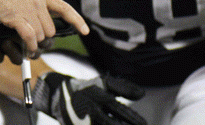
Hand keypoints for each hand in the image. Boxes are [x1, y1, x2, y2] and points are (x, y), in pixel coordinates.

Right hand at [0, 0, 88, 62]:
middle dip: (43, 38)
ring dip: (34, 43)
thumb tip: (38, 19)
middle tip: (33, 42)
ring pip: (41, 36)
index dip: (76, 20)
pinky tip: (26, 48)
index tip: (85, 31)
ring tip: (25, 44)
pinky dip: (29, 46)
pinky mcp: (18, 18)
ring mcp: (29, 10)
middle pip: (51, 30)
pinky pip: (31, 38)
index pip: (64, 8)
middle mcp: (38, 2)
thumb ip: (32, 3)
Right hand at [32, 73, 148, 124]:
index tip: (144, 124)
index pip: (119, 109)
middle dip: (126, 124)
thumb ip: (123, 87)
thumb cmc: (88, 89)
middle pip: (111, 122)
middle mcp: (92, 108)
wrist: (60, 95)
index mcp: (99, 95)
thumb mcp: (104, 84)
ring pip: (105, 124)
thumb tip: (142, 94)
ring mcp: (85, 119)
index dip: (132, 118)